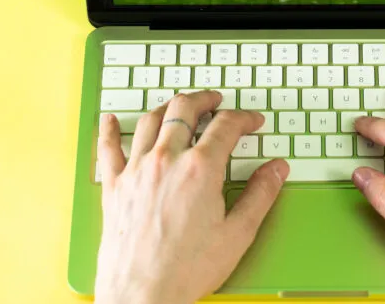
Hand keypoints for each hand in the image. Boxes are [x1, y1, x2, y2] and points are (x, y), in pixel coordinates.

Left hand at [94, 91, 288, 303]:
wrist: (142, 295)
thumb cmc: (186, 269)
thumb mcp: (238, 233)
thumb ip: (260, 194)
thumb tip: (277, 169)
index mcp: (200, 170)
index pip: (226, 126)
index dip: (244, 118)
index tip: (252, 122)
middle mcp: (166, 161)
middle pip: (184, 110)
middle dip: (205, 99)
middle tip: (216, 100)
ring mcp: (136, 171)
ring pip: (150, 120)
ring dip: (168, 107)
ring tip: (179, 106)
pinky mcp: (114, 187)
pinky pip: (108, 148)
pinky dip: (108, 130)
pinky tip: (108, 119)